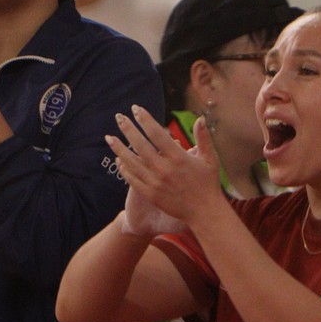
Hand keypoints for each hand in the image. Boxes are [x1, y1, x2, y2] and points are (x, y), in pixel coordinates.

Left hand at [107, 107, 224, 227]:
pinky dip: (124, 169)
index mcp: (178, 157)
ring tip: (109, 138)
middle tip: (118, 117)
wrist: (204, 212)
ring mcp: (155, 183)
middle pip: (140, 145)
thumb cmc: (208, 184)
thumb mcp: (210, 159)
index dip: (145, 119)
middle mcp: (164, 169)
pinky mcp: (151, 195)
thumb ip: (204, 138)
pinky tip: (119, 160)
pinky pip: (133, 180)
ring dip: (119, 149)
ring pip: (132, 162)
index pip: (156, 133)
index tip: (136, 109)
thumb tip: (200, 118)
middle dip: (128, 129)